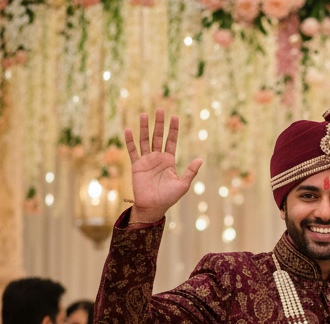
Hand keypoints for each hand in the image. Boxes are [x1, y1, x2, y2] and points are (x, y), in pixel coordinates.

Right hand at [125, 109, 202, 223]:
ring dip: (144, 128)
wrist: (153, 207)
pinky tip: (128, 130)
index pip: (171, 141)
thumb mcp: (183, 184)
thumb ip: (191, 172)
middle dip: (159, 124)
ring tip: (144, 114)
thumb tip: (201, 159)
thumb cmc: (169, 198)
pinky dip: (130, 141)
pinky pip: (133, 151)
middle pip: (158, 137)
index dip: (173, 129)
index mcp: (169, 161)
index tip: (175, 116)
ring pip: (145, 140)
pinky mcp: (136, 166)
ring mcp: (146, 161)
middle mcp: (158, 158)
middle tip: (160, 109)